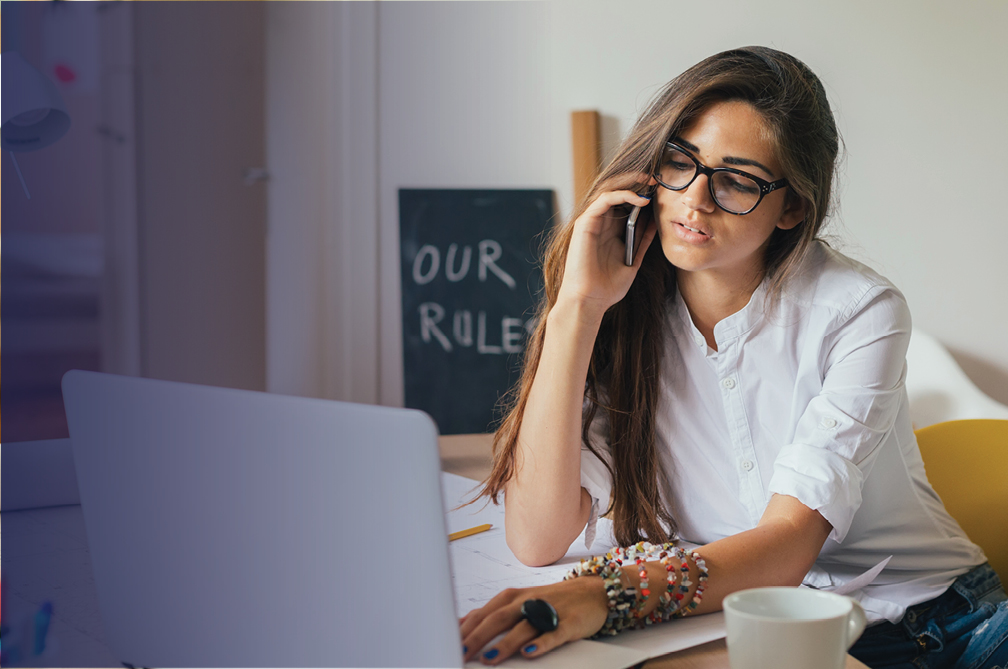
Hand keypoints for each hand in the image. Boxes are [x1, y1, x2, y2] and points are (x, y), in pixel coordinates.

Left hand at [460, 576, 608, 663]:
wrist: (593, 592)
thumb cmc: (551, 600)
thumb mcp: (519, 602)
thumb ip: (492, 614)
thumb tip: (461, 624)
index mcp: (511, 598)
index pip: (482, 613)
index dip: (464, 629)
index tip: (446, 643)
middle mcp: (527, 602)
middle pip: (497, 619)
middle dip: (477, 637)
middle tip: (460, 654)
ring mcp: (548, 611)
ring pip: (523, 627)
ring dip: (505, 643)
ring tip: (489, 658)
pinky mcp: (568, 623)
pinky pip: (553, 633)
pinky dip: (541, 643)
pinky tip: (530, 652)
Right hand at [555, 181, 657, 319]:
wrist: (589, 300)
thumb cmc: (607, 287)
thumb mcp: (633, 261)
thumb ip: (642, 242)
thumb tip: (655, 223)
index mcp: (610, 233)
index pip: (625, 206)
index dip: (642, 196)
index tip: (661, 192)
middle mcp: (600, 225)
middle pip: (618, 194)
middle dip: (637, 184)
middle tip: (656, 180)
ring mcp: (591, 223)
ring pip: (611, 192)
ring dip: (631, 185)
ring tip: (650, 183)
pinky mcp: (585, 223)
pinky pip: (604, 200)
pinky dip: (622, 195)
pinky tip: (640, 200)